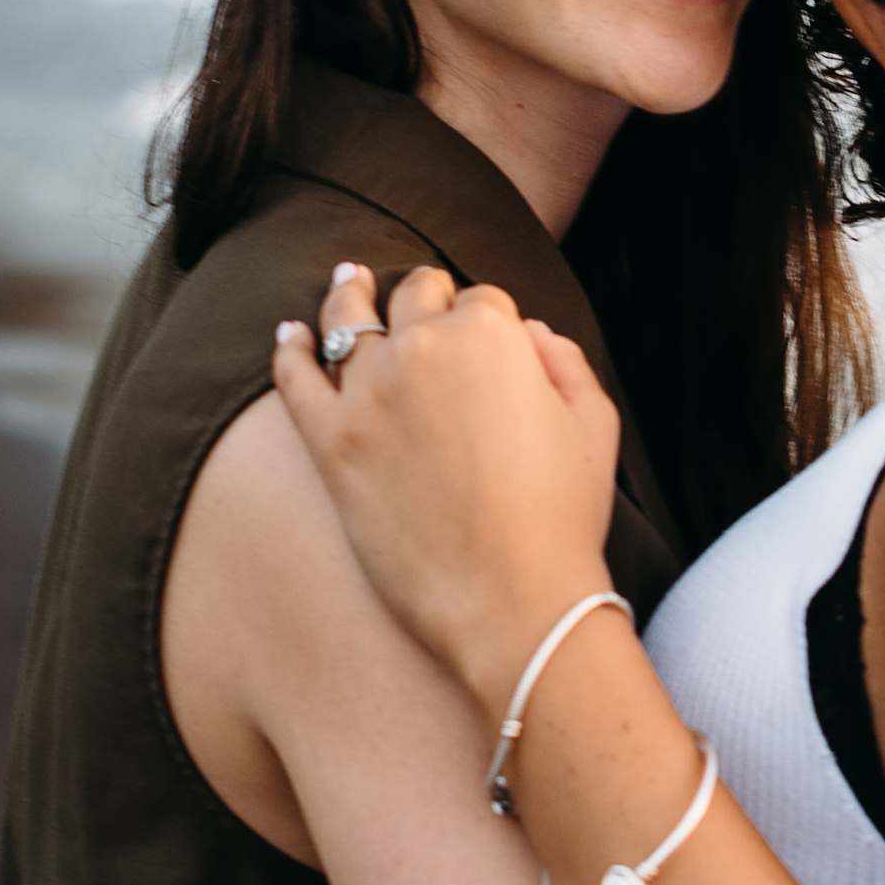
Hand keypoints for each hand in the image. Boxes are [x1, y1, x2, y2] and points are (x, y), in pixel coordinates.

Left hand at [272, 263, 620, 710]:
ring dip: (350, 294)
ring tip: (347, 279)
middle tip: (424, 298)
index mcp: (491, 335)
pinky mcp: (330, 443)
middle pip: (416, 296)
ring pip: (348, 319)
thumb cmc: (564, 519)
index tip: (490, 340)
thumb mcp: (595, 425)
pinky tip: (288, 334)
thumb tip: (529, 332)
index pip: (482, 301)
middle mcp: (423, 348)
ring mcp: (369, 393)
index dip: (488, 319)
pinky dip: (289, 348)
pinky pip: (295, 378)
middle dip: (427, 295)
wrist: (514, 604)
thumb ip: (564, 360)